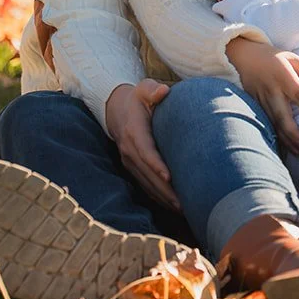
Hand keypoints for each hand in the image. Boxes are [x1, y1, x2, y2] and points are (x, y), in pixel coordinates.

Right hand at [103, 80, 179, 210]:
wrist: (116, 108)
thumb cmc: (137, 98)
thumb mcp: (143, 88)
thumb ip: (152, 89)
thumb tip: (164, 91)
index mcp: (133, 131)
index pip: (145, 151)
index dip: (156, 165)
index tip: (169, 177)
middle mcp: (128, 149)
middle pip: (147, 174)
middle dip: (164, 190)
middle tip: (183, 203)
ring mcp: (128, 160)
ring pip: (145, 183)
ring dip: (162, 197)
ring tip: (182, 209)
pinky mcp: (131, 166)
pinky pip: (144, 184)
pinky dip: (157, 196)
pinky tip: (172, 205)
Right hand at [227, 36, 298, 156]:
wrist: (241, 55)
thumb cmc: (270, 56)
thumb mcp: (292, 58)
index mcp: (283, 75)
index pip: (298, 93)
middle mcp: (272, 89)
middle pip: (283, 116)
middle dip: (294, 134)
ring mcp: (261, 99)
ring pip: (274, 124)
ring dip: (286, 139)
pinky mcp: (254, 105)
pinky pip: (266, 123)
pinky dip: (275, 136)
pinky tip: (284, 147)